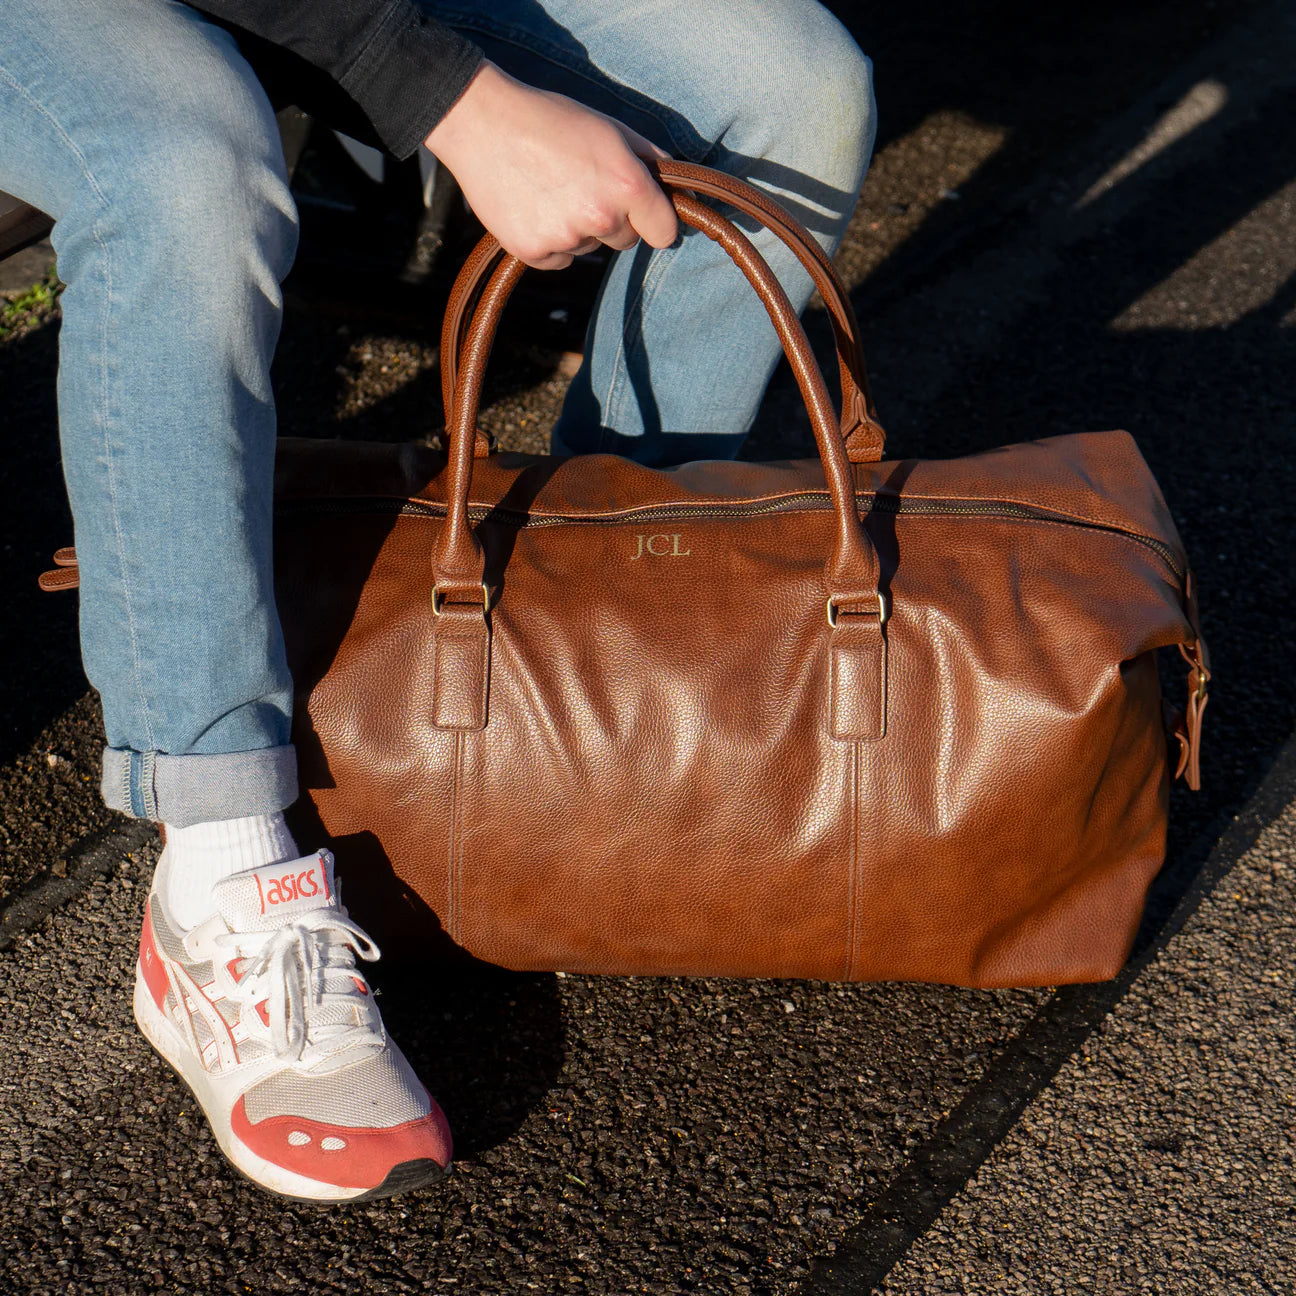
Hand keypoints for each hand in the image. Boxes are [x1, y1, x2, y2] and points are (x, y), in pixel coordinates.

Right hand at [425, 61, 678, 268]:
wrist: (481, 122)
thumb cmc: (548, 118)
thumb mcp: (607, 126)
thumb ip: (646, 156)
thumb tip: (672, 177)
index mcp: (626, 184)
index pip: (664, 232)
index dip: (656, 222)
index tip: (647, 218)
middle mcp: (601, 217)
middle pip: (625, 241)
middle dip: (613, 221)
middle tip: (583, 187)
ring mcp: (566, 238)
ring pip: (589, 248)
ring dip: (578, 229)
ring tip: (550, 190)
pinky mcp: (533, 252)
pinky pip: (559, 259)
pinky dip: (550, 241)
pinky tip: (533, 207)